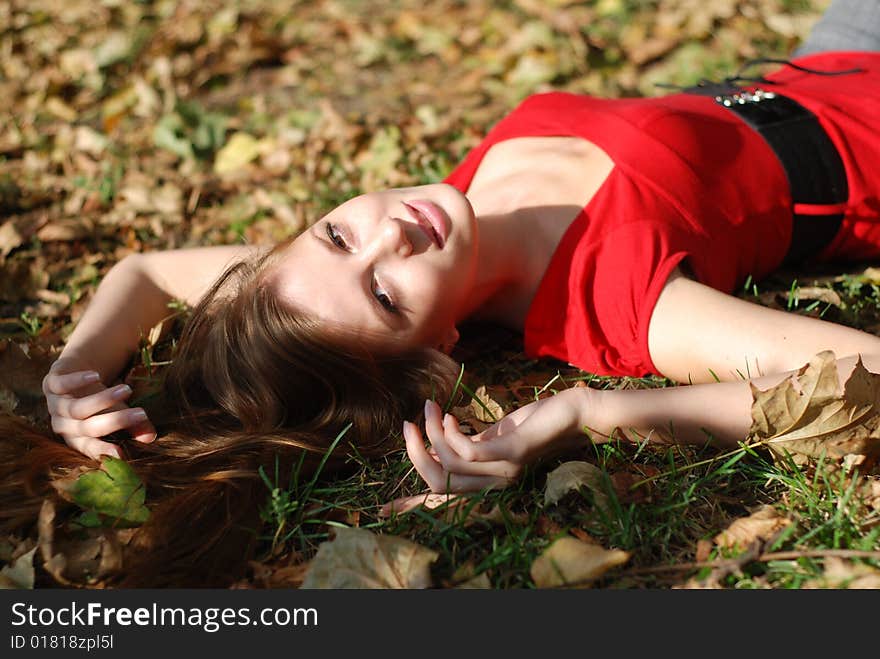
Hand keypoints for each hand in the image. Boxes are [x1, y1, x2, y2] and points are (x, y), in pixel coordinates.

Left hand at [42, 360, 156, 459]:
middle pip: (87, 428)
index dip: (102, 451)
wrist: (74, 374)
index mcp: (77, 437)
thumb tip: (150, 437)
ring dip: (102, 400)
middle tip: (141, 413)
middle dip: (115, 421)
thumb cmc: (99, 400)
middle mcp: (64, 424)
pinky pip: (61, 385)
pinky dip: (77, 381)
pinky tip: (96, 375)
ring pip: (76, 408)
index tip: (121, 454)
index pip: (89, 447)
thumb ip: (133, 425)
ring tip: (127, 389)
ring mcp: (56, 404)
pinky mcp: (52, 384)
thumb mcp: (118, 412)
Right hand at [403, 388, 589, 493]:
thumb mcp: (492, 436)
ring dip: (432, 432)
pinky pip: (468, 451)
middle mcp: (492, 484)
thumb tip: (434, 445)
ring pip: (448, 464)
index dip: (411, 505)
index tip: (382, 510)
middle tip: (409, 423)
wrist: (574, 414)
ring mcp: (502, 470)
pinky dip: (450, 432)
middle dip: (414, 453)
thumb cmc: (532, 424)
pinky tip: (450, 414)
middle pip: (438, 482)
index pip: (443, 499)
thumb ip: (465, 445)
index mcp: (485, 482)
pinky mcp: (511, 453)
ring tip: (431, 408)